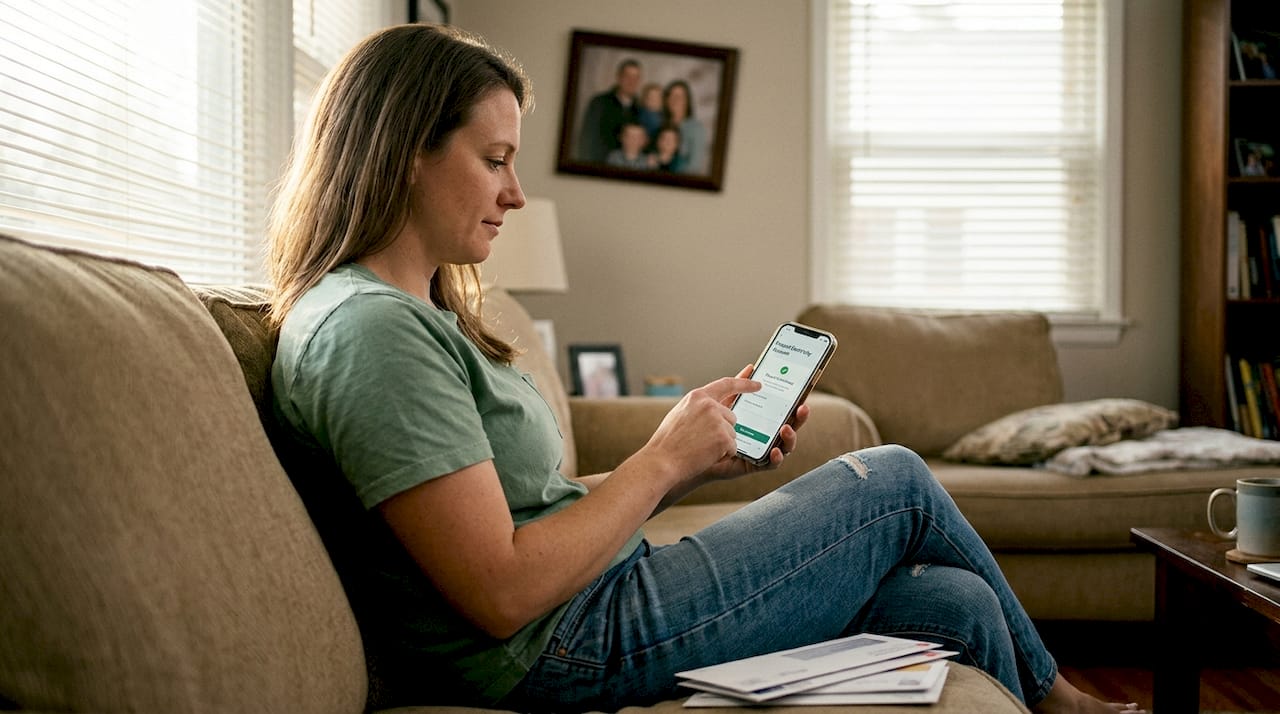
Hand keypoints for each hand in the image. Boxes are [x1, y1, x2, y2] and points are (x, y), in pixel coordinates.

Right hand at [638, 370, 760, 488]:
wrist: (662, 461)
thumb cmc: (668, 441)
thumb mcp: (681, 414)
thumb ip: (699, 407)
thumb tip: (716, 408)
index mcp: (697, 396)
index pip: (726, 384)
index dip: (744, 382)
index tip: (758, 383)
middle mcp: (709, 405)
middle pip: (731, 416)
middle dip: (722, 429)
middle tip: (700, 440)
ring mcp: (717, 420)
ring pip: (732, 433)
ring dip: (721, 443)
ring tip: (699, 447)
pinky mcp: (723, 437)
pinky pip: (733, 447)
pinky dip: (723, 454)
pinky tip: (705, 455)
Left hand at [700, 365, 810, 481]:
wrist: (693, 448)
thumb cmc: (709, 426)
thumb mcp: (724, 403)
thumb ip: (738, 386)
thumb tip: (751, 368)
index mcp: (763, 420)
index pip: (784, 412)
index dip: (796, 406)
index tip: (802, 398)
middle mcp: (766, 435)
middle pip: (790, 427)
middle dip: (799, 419)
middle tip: (802, 409)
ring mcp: (763, 450)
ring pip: (785, 446)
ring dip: (790, 437)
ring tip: (785, 428)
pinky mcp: (755, 465)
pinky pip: (770, 464)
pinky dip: (776, 458)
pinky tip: (775, 451)